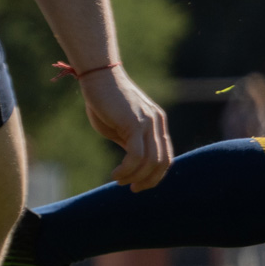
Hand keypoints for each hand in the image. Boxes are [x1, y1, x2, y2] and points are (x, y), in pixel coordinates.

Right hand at [78, 67, 172, 189]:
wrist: (98, 76)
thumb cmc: (104, 101)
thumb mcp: (120, 127)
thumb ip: (130, 143)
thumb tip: (134, 163)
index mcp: (157, 124)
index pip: (166, 155)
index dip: (156, 174)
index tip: (140, 183)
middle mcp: (157, 123)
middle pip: (163, 161)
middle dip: (150, 180)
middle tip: (133, 188)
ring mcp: (149, 122)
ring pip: (151, 160)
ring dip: (136, 176)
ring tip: (120, 181)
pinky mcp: (135, 123)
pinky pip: (137, 155)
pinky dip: (128, 169)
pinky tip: (116, 174)